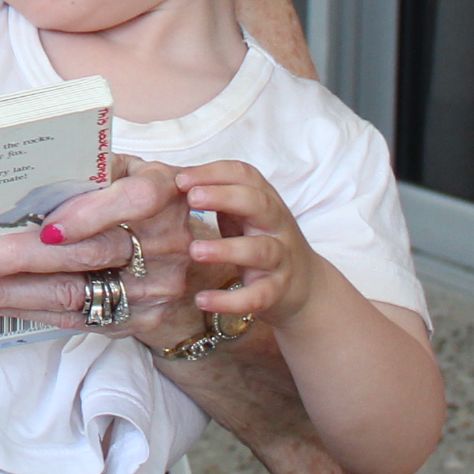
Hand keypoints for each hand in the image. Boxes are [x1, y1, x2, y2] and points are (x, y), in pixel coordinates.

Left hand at [0, 156, 195, 342]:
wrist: (194, 264)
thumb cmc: (142, 204)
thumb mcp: (129, 173)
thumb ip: (92, 170)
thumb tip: (24, 172)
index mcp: (164, 192)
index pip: (132, 201)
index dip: (88, 214)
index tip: (46, 227)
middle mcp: (166, 243)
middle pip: (89, 254)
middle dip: (24, 258)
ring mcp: (154, 287)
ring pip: (75, 292)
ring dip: (14, 292)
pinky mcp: (138, 319)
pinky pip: (75, 318)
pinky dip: (27, 310)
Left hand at [180, 159, 327, 326]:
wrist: (306, 287)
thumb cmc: (260, 241)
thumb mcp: (243, 214)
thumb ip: (216, 196)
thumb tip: (167, 179)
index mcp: (264, 201)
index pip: (244, 175)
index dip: (214, 173)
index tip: (181, 179)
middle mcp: (276, 226)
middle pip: (258, 204)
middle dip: (225, 197)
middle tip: (192, 199)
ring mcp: (280, 259)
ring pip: (260, 250)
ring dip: (226, 249)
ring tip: (194, 250)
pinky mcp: (277, 292)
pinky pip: (257, 296)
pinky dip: (230, 300)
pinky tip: (203, 299)